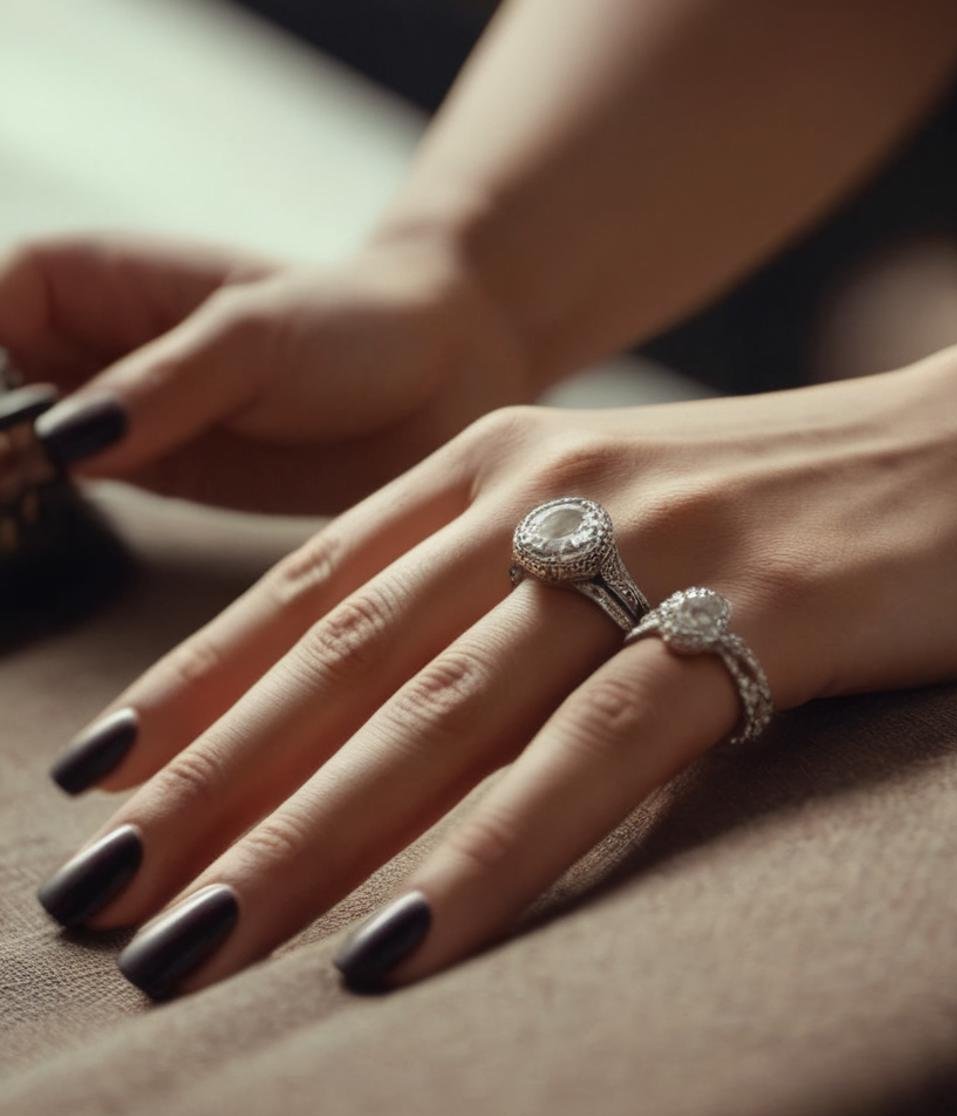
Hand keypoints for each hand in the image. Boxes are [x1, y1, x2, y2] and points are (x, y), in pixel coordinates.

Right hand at [0, 232, 526, 512]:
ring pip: (25, 440)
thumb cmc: (358, 326)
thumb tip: (61, 440)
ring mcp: (129, 414)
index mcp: (104, 278)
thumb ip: (160, 384)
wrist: (446, 376)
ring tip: (9, 515)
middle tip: (5, 485)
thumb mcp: (255, 338)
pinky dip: (51, 506)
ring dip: (7, 477)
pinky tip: (32, 529)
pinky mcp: (165, 473)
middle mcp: (101, 345)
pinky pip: (84, 489)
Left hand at [34, 337, 956, 997]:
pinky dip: (488, 855)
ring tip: (201, 940)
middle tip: (103, 896)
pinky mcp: (746, 614)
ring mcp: (646, 542)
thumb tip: (390, 694)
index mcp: (504, 458)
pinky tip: (402, 942)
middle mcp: (548, 488)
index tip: (99, 786)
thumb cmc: (781, 499)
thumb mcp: (613, 508)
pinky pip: (589, 753)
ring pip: (442, 710)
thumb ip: (501, 575)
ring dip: (310, 836)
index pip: (314, 584)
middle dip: (211, 787)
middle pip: (348, 658)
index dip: (196, 686)